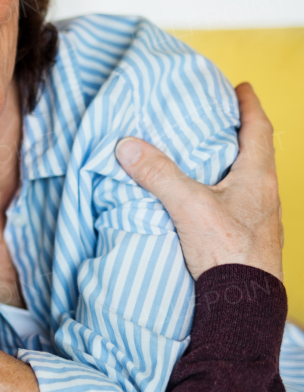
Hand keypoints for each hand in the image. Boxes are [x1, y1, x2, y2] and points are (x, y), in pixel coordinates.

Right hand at [115, 82, 283, 280]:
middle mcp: (265, 196)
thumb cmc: (227, 252)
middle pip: (257, 154)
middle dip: (240, 133)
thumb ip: (158, 174)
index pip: (259, 130)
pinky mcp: (251, 241)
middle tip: (221, 117)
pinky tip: (206, 201)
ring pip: (249, 181)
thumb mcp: (189, 207)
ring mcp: (261, 221)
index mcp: (258, 178)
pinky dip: (225, 192)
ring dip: (233, 165)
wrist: (245, 303)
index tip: (243, 87)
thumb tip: (127, 145)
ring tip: (210, 157)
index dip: (250, 106)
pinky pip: (240, 205)